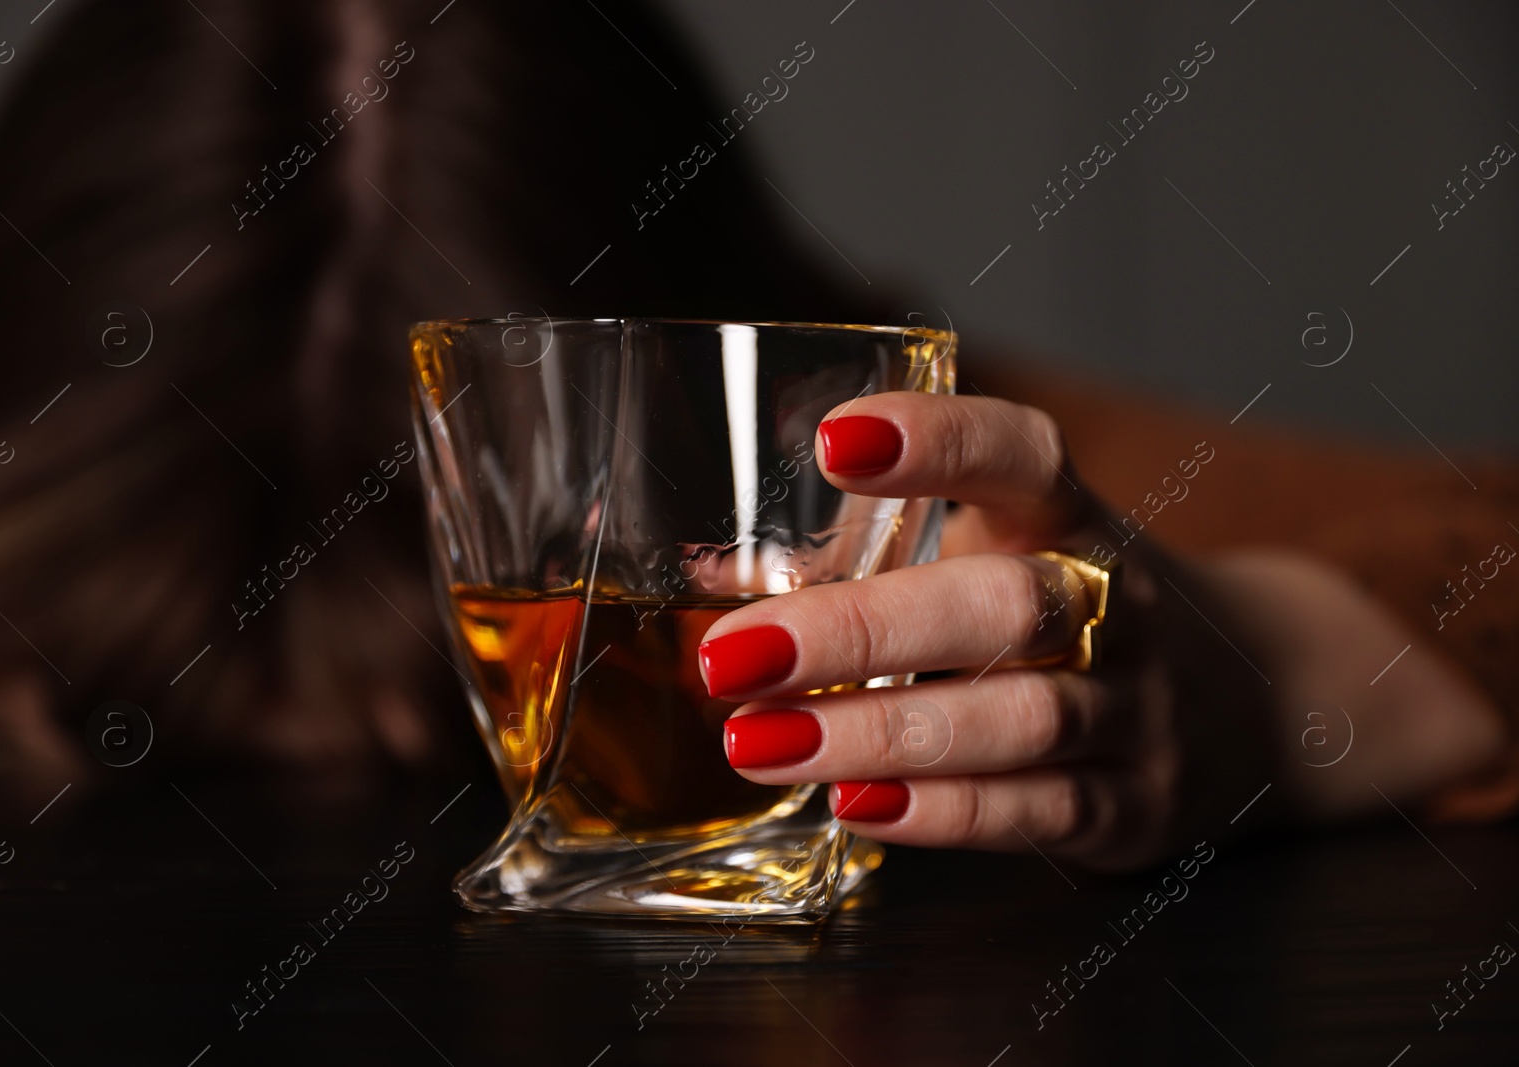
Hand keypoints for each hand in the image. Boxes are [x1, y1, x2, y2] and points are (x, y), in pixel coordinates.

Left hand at [699, 392, 1505, 869]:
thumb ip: (870, 558)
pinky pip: (1040, 811)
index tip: (836, 439)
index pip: (1023, 456)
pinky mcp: (1136, 805)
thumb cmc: (1066, 610)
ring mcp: (1137, 709)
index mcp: (1071, 517)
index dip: (940, 440)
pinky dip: (943, 812)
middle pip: (1005, 605)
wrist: (1252, 699)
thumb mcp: (998, 554)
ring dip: (882, 733)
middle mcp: (1118, 604)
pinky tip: (852, 804)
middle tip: (735, 656)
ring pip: (1020, 717)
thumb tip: (702, 576)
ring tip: (762, 745)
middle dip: (863, 631)